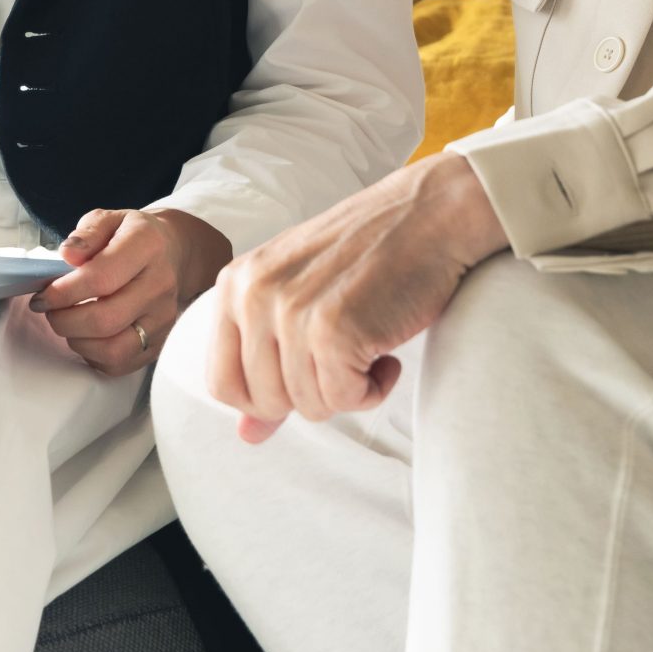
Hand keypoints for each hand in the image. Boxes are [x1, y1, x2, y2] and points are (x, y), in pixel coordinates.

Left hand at [31, 207, 230, 378]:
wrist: (171, 253)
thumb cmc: (131, 237)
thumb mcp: (108, 219)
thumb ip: (86, 234)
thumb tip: (68, 256)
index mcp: (147, 246)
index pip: (101, 278)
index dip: (64, 292)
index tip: (43, 295)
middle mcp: (161, 284)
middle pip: (105, 319)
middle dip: (64, 320)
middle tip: (49, 310)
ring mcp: (163, 318)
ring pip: (113, 349)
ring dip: (77, 341)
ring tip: (67, 322)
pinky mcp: (159, 342)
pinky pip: (120, 364)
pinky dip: (93, 356)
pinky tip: (85, 336)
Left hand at [205, 152, 508, 443]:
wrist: (431, 215)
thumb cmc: (369, 256)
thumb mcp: (299, 296)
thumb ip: (265, 362)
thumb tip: (247, 436)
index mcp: (235, 284)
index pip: (221, 382)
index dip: (265, 397)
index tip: (303, 373)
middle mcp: (254, 295)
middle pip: (263, 402)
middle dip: (310, 394)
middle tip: (343, 355)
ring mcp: (292, 311)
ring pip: (307, 406)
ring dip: (347, 389)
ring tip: (367, 345)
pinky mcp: (334, 329)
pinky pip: (345, 400)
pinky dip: (374, 389)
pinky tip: (386, 355)